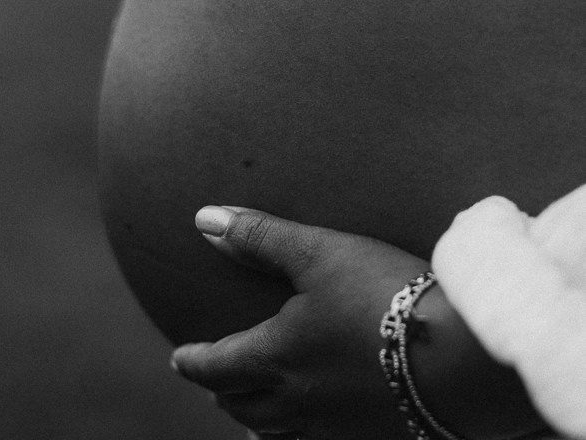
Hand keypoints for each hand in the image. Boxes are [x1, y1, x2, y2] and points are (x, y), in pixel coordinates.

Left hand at [171, 206, 426, 439]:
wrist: (459, 360)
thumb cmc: (382, 296)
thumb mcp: (318, 253)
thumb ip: (260, 237)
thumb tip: (205, 219)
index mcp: (277, 357)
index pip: (216, 366)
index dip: (193, 362)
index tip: (178, 358)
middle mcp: (298, 401)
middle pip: (243, 404)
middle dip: (223, 389)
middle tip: (214, 378)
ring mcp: (336, 427)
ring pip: (277, 433)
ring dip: (256, 419)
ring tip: (251, 414)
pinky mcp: (373, 437)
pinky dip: (299, 437)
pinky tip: (314, 430)